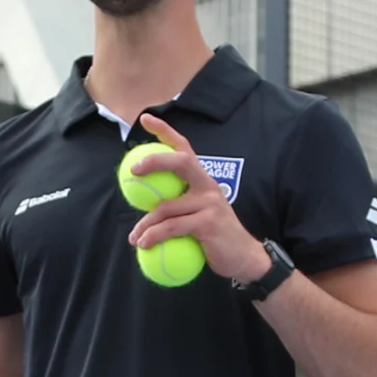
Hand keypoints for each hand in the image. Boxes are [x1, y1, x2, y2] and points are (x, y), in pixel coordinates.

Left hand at [125, 113, 271, 282]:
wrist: (243, 258)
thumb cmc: (215, 237)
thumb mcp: (198, 216)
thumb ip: (178, 205)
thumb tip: (144, 202)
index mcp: (203, 180)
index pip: (184, 148)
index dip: (165, 130)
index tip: (145, 118)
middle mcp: (208, 185)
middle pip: (180, 162)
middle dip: (155, 161)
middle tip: (132, 170)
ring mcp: (209, 203)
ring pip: (166, 207)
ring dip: (145, 224)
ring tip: (134, 238)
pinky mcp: (208, 223)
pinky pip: (172, 227)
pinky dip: (154, 236)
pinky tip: (143, 244)